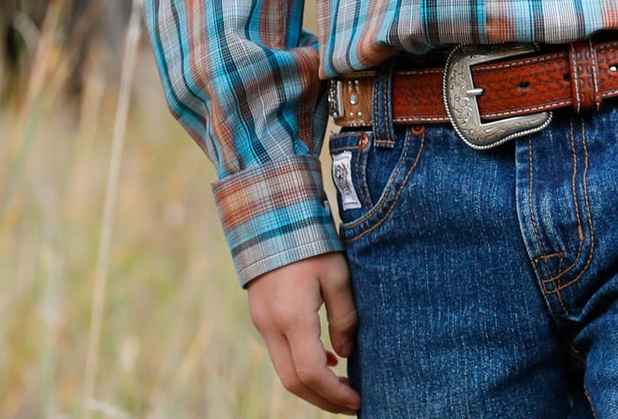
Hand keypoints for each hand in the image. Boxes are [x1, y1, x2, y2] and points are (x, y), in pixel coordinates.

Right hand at [247, 251, 360, 412]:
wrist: (270, 217)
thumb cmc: (311, 241)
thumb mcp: (337, 275)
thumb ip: (344, 317)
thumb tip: (346, 354)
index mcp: (292, 317)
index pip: (311, 373)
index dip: (334, 393)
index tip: (356, 400)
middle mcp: (271, 326)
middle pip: (293, 382)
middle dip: (322, 399)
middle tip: (349, 404)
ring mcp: (261, 322)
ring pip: (284, 370)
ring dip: (311, 384)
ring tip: (340, 386)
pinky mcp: (260, 315)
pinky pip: (279, 352)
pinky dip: (300, 364)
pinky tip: (324, 357)